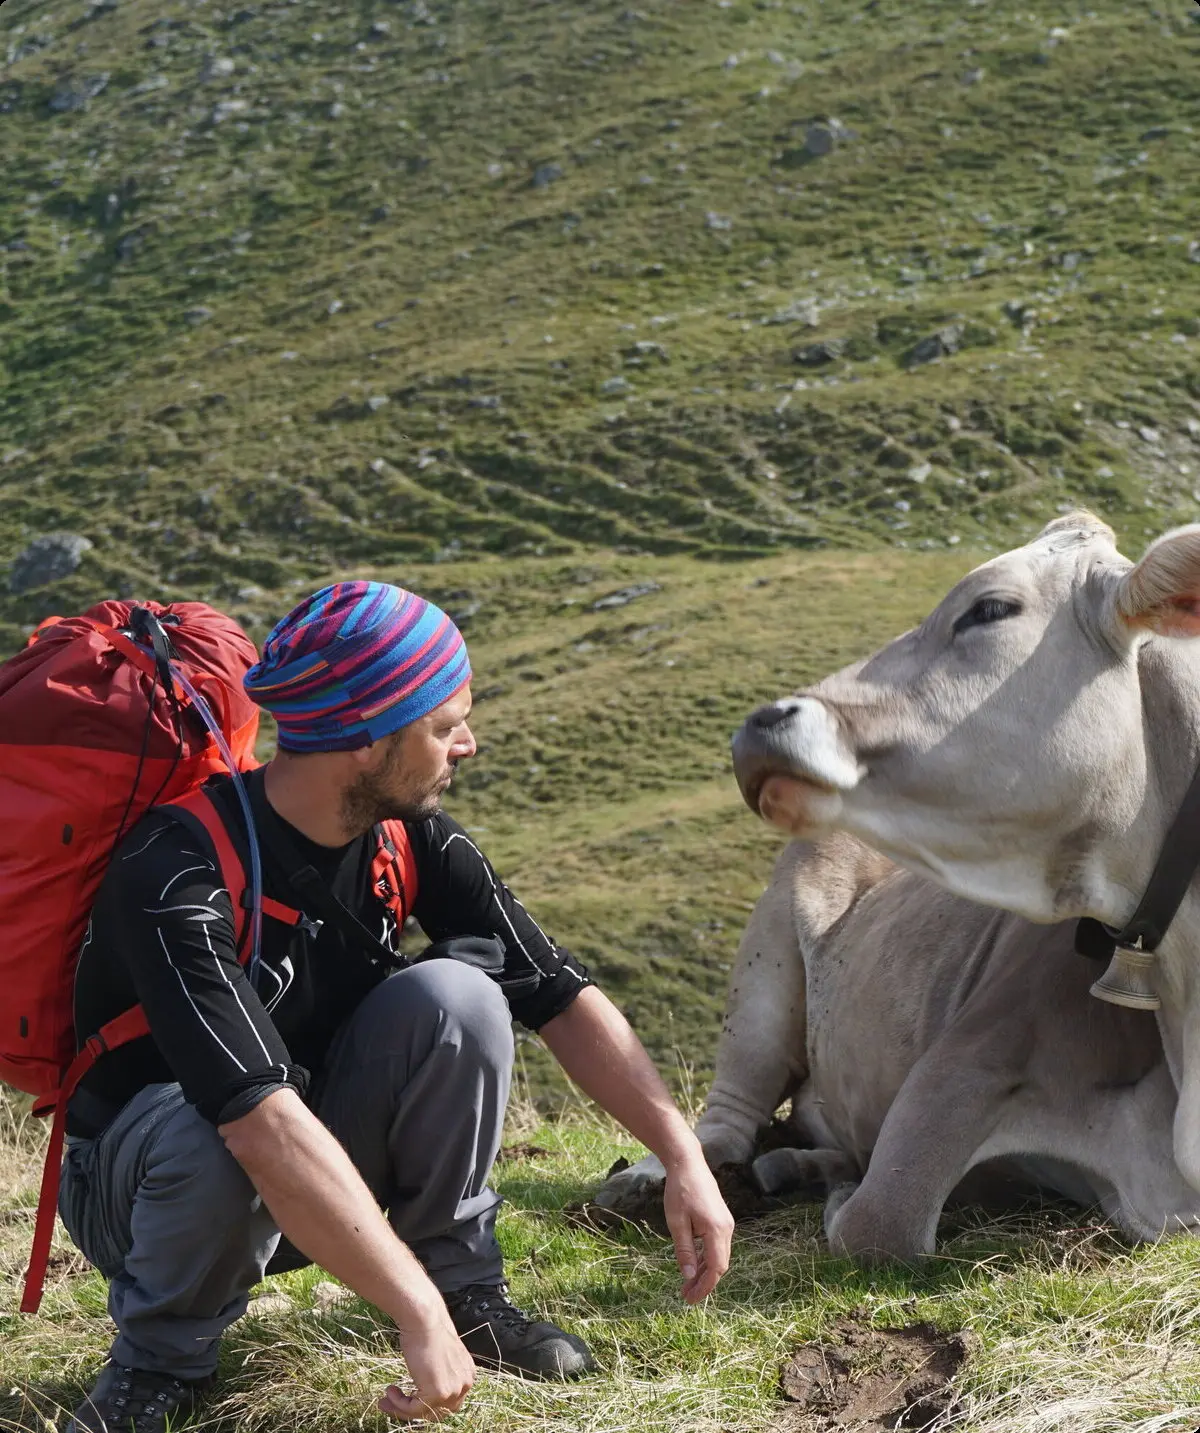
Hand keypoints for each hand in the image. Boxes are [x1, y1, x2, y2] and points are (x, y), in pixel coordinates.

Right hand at [378, 1310, 475, 1421]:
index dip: (425, 1405)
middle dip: (411, 1410)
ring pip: (424, 1413)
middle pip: (437, 1412)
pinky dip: (398, 1404)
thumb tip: (422, 1394)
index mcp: (467, 1375)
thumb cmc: (427, 1331)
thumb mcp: (439, 1357)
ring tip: (386, 1398)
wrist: (424, 1319)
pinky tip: (390, 1390)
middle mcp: (464, 1384)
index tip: (405, 1399)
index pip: (447, 1403)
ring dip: (401, 1408)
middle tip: (390, 1403)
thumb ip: (438, 1374)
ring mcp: (453, 1390)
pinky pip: (413, 1409)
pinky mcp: (438, 1393)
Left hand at [663, 1151, 734, 1302]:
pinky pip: (717, 1245)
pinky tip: (693, 1265)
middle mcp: (727, 1228)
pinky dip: (706, 1258)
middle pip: (720, 1265)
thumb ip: (684, 1250)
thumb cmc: (680, 1191)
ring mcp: (726, 1223)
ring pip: (719, 1256)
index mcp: (717, 1230)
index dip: (705, 1287)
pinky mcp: (721, 1219)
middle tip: (686, 1296)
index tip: (690, 1299)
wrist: (688, 1163)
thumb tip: (688, 1277)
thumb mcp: (676, 1223)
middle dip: (704, 1282)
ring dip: (704, 1271)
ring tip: (687, 1285)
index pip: (716, 1268)